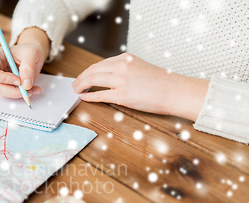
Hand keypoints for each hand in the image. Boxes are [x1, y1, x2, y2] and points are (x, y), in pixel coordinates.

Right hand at [0, 44, 43, 97]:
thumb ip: (28, 67)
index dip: (4, 79)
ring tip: (33, 89)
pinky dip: (20, 94)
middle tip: (28, 89)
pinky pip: (8, 94)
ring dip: (18, 93)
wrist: (31, 56)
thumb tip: (26, 84)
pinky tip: (31, 90)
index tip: (19, 81)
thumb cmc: (29, 51)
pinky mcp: (0, 85)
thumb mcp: (32, 53)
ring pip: (2, 92)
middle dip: (13, 90)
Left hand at [72, 53, 208, 120]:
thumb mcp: (140, 67)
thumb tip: (108, 76)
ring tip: (76, 90)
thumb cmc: (161, 82)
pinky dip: (89, 96)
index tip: (82, 76)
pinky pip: (99, 94)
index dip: (88, 71)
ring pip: (93, 80)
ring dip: (81, 85)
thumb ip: (124, 68)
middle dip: (80, 78)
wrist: (174, 91)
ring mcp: (121, 80)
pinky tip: (84, 97)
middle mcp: (121, 66)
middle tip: (75, 84)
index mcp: (125, 58)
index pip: (100, 63)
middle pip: (92, 70)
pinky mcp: (122, 95)